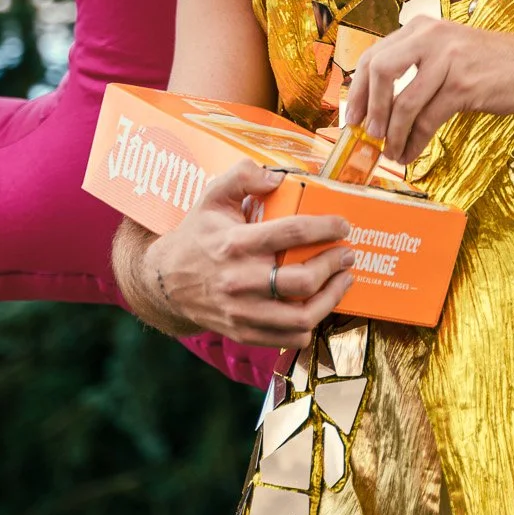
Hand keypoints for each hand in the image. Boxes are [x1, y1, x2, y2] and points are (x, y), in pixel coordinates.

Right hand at [145, 160, 355, 345]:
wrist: (166, 282)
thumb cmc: (198, 234)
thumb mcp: (212, 196)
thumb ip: (243, 176)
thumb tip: (278, 177)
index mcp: (235, 242)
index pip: (291, 232)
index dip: (325, 227)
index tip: (343, 225)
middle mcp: (239, 280)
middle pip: (301, 280)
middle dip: (333, 265)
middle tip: (347, 253)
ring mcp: (242, 312)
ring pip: (301, 317)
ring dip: (332, 298)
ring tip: (344, 280)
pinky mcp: (244, 333)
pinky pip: (288, 339)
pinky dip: (311, 324)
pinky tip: (320, 305)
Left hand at [345, 17, 513, 165]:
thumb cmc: (491, 63)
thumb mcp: (448, 50)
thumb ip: (416, 64)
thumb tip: (379, 102)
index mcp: (421, 27)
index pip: (375, 55)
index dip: (359, 89)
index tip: (353, 116)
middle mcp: (431, 37)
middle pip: (381, 71)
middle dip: (370, 108)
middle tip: (367, 133)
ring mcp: (448, 60)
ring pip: (404, 103)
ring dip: (393, 134)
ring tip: (391, 152)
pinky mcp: (463, 86)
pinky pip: (428, 119)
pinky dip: (414, 141)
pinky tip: (411, 153)